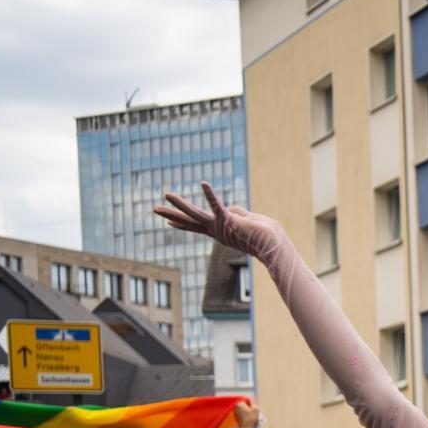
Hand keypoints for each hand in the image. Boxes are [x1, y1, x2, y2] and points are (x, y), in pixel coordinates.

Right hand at [155, 182, 286, 262]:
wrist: (274, 244)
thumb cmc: (265, 234)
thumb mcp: (248, 221)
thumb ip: (238, 213)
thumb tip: (231, 208)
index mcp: (220, 231)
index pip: (198, 226)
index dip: (183, 224)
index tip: (168, 223)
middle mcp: (217, 231)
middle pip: (190, 221)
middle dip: (172, 215)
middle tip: (154, 209)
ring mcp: (220, 226)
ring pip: (196, 214)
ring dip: (180, 204)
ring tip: (165, 194)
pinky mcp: (228, 219)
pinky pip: (217, 205)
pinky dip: (211, 195)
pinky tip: (203, 183)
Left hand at [233, 399, 259, 427]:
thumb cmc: (251, 419)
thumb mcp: (255, 409)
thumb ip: (253, 401)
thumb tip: (251, 398)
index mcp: (239, 404)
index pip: (247, 400)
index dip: (252, 404)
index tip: (254, 409)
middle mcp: (236, 407)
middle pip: (245, 404)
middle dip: (250, 407)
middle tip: (254, 413)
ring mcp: (235, 412)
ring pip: (244, 409)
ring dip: (248, 411)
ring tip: (252, 416)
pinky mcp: (236, 417)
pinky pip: (243, 413)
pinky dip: (246, 415)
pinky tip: (249, 419)